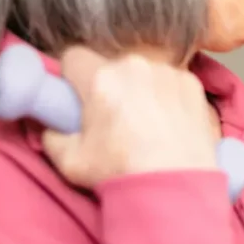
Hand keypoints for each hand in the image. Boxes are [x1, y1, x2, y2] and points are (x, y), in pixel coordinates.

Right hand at [42, 46, 218, 188]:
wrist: (175, 187)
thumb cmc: (121, 173)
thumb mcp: (71, 163)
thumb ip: (52, 137)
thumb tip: (52, 127)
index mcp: (100, 78)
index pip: (73, 57)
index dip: (72, 77)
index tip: (78, 97)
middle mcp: (134, 66)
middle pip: (111, 67)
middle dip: (108, 87)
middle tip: (113, 120)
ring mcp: (167, 72)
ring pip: (142, 74)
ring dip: (139, 90)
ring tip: (145, 126)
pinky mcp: (191, 83)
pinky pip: (170, 82)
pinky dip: (167, 98)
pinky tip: (169, 125)